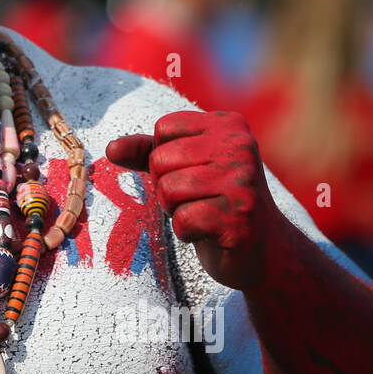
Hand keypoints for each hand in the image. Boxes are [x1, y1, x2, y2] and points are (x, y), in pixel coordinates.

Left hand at [105, 110, 278, 289]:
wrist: (261, 249)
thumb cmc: (215, 200)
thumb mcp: (182, 166)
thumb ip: (145, 152)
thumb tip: (111, 149)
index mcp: (228, 124)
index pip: (162, 129)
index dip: (166, 158)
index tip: (195, 173)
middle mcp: (241, 146)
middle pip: (161, 160)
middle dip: (167, 186)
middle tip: (199, 198)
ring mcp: (244, 181)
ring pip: (168, 190)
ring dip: (176, 209)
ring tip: (204, 213)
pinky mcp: (240, 217)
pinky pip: (183, 220)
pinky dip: (187, 231)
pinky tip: (210, 232)